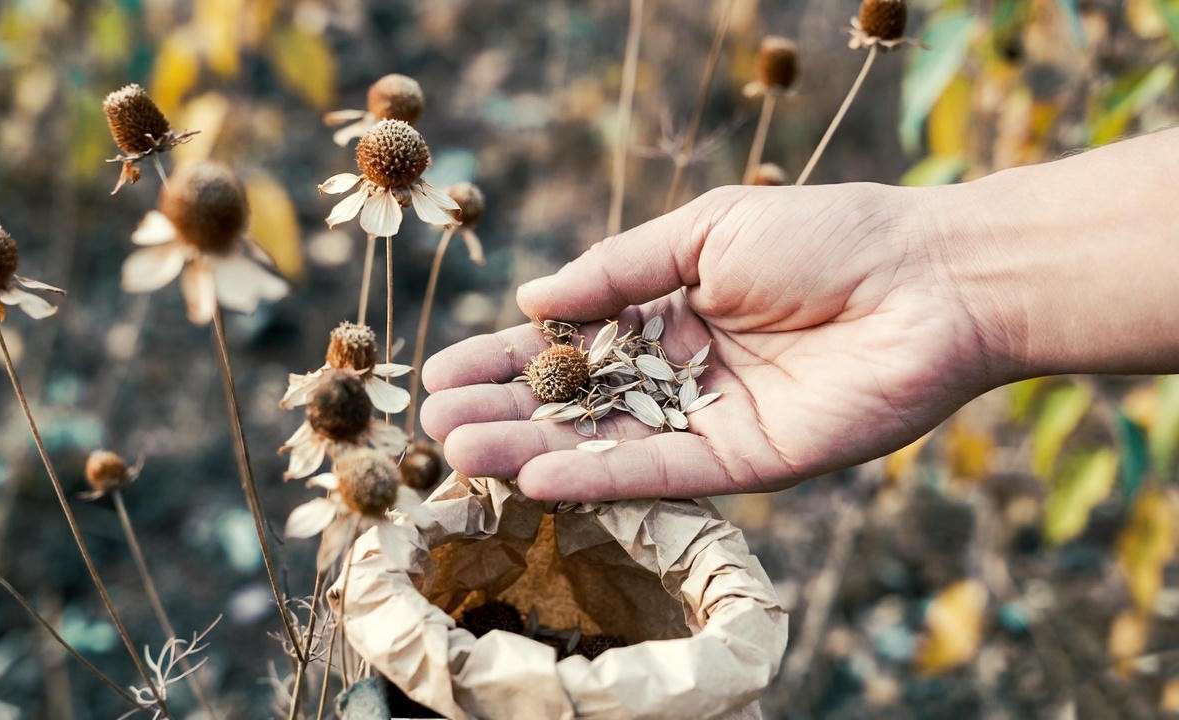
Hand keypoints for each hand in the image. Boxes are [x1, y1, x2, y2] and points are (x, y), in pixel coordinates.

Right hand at [420, 183, 999, 500]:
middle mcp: (679, 373)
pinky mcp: (746, 463)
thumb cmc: (825, 235)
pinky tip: (539, 477)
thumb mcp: (704, 232)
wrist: (931, 279)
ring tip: (461, 452)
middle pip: (576, 402)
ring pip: (606, 444)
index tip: (442, 373)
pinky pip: (662, 475)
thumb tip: (532, 299)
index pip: (569, 343)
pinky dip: (601, 478)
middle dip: (504, 413)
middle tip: (436, 426)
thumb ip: (618, 270)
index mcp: (668, 311)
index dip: (505, 359)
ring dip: (533, 451)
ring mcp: (709, 421)